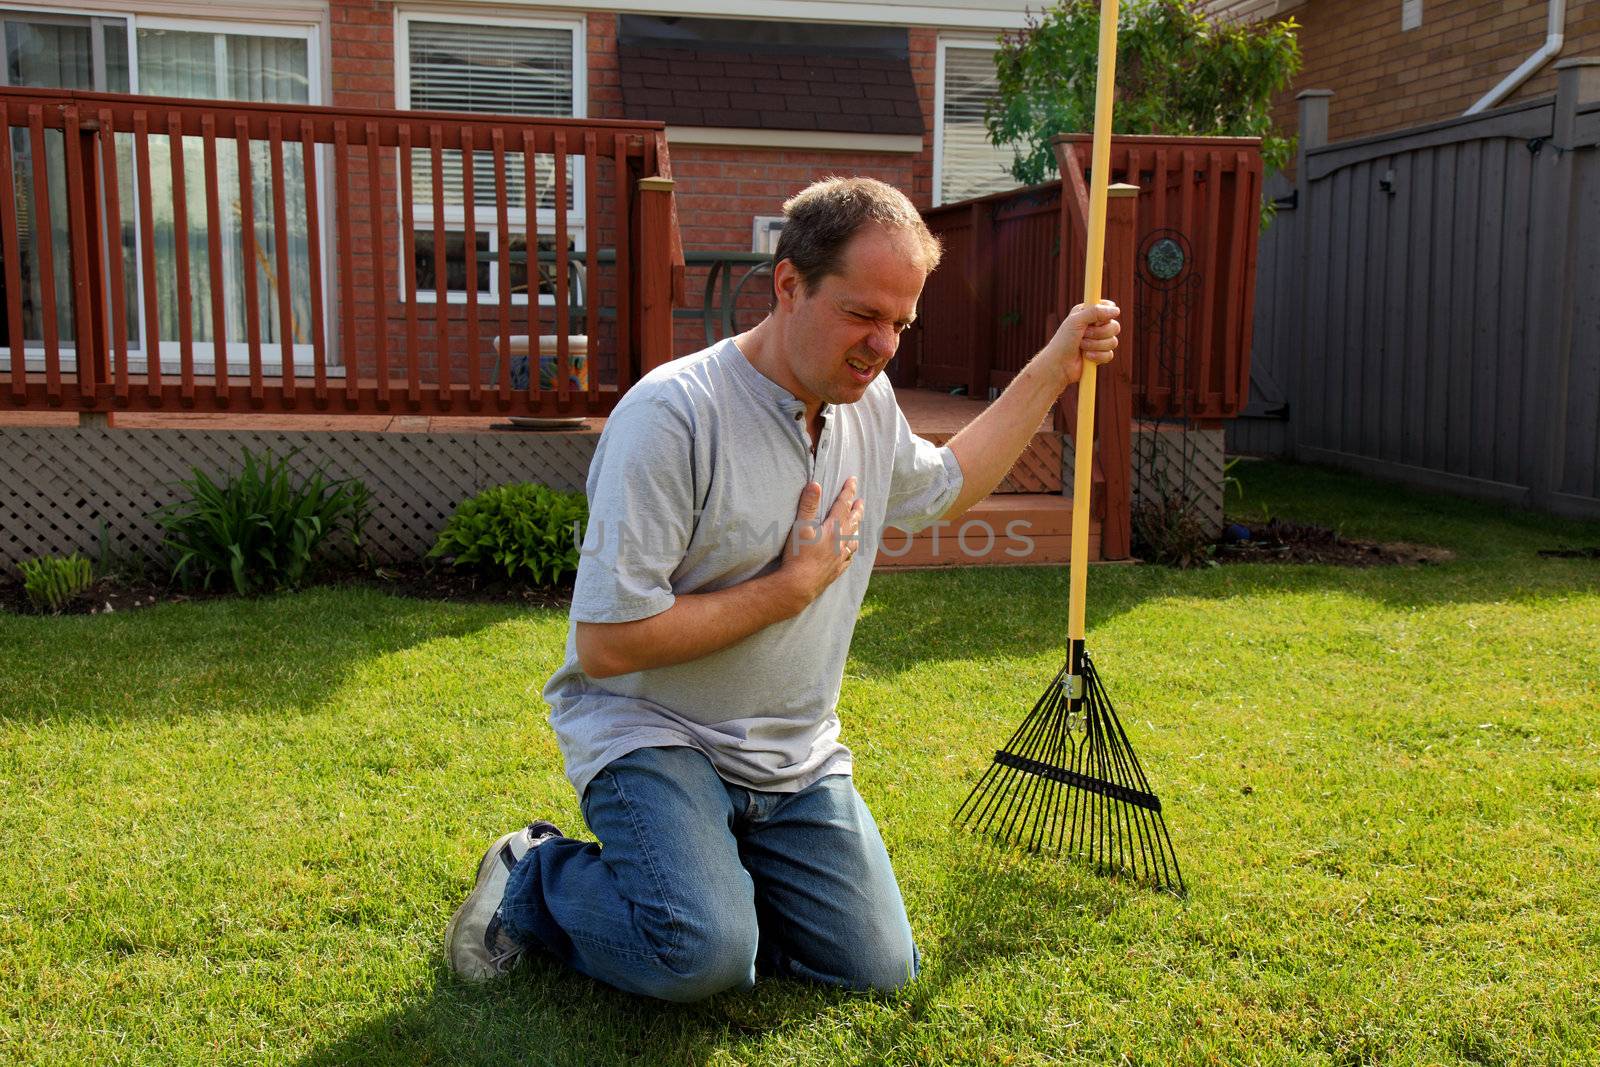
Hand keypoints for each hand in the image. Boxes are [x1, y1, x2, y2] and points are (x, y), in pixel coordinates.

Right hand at [775, 477, 864, 611]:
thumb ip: (808, 505)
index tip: (853, 480)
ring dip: (856, 529)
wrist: (799, 585)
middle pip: (853, 521)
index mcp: (833, 528)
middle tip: (861, 501)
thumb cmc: (798, 555)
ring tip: (858, 524)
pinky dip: (851, 551)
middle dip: (857, 509)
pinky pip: (849, 558)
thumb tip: (816, 484)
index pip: (843, 505)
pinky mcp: (837, 570)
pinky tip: (850, 551)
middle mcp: (841, 542)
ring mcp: (840, 557)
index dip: (848, 491)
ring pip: (854, 540)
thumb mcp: (800, 527)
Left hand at [1043, 300, 1119, 388]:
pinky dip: (1097, 356)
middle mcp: (1095, 326)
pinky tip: (1086, 357)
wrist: (1058, 364)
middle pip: (1115, 326)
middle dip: (1099, 333)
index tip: (1096, 320)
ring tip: (1081, 346)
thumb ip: (1095, 311)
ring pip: (1113, 342)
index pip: (1109, 307)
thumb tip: (1116, 310)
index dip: (1106, 314)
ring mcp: (1099, 341)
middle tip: (1083, 335)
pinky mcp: (1100, 355)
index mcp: (1089, 313)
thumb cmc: (1063, 340)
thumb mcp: (1076, 321)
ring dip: (1095, 345)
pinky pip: (1109, 354)